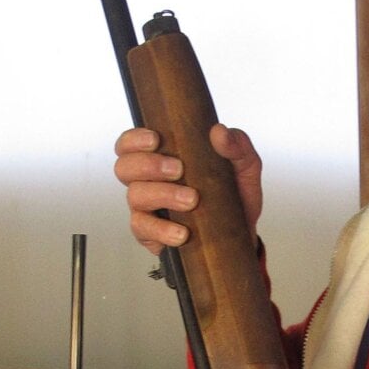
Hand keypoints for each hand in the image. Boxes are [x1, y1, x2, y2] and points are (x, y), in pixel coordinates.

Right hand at [112, 123, 262, 255]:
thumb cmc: (233, 197)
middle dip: (149, 165)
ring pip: (135, 196)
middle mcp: (149, 181)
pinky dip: (163, 229)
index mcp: (163, 158)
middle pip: (124, 167)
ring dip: (163, 194)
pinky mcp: (151, 234)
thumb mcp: (244, 168)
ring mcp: (147, 208)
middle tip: (179, 170)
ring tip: (191, 200)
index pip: (130, 144)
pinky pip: (143, 229)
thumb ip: (237, 145)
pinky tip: (183, 232)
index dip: (134, 139)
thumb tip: (220, 131)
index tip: (155, 140)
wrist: (241, 237)